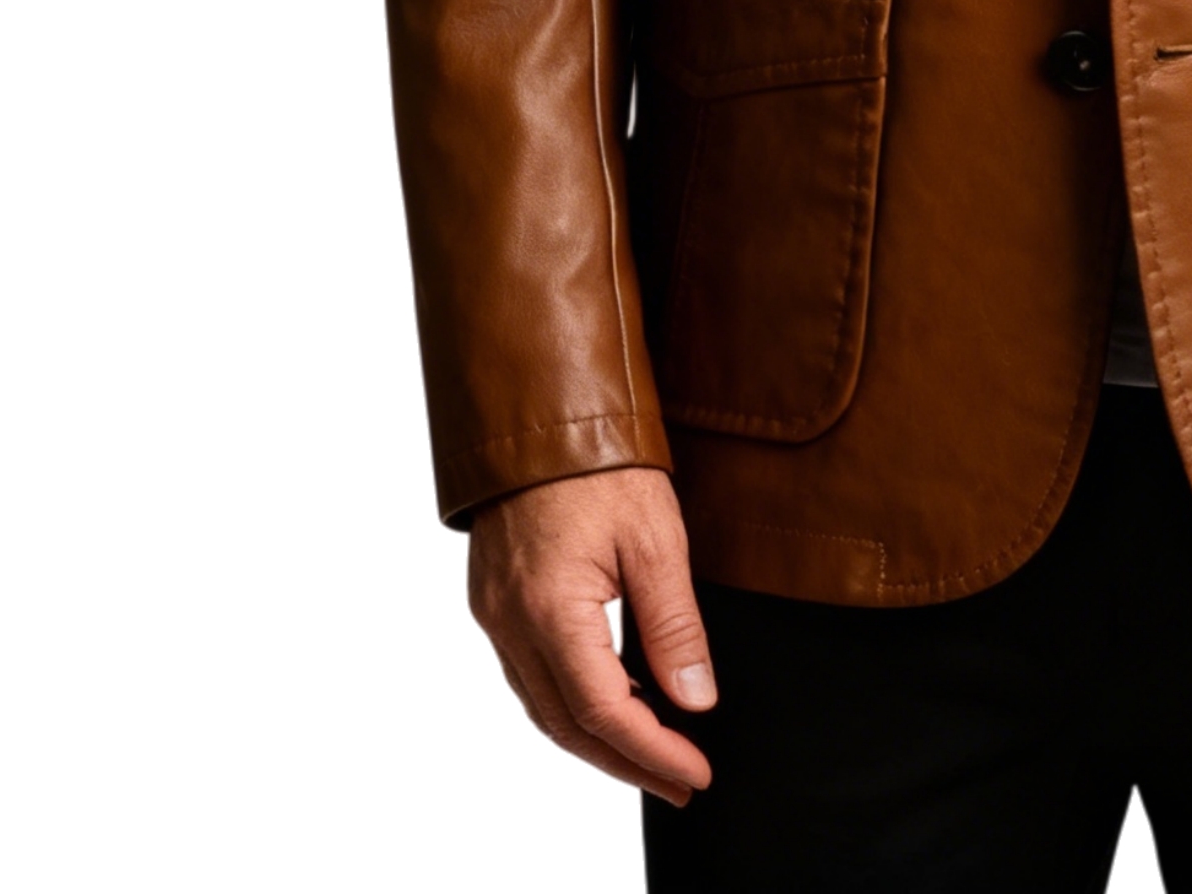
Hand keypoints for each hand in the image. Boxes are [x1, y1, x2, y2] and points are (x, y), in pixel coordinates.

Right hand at [467, 466, 716, 806]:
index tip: (696, 773)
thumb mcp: (655, 539)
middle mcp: (510, 622)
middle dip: (626, 762)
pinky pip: (530, 673)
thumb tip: (696, 700)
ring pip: (543, 705)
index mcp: (548, 610)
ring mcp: (495, 612)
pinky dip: (573, 700)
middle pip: (566, 724)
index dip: (652, 751)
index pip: (601, 712)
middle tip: (680, 782)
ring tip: (655, 754)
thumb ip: (674, 626)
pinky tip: (614, 700)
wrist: (542, 409)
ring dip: (597, 739)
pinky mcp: (495, 598)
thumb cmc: (601, 462)